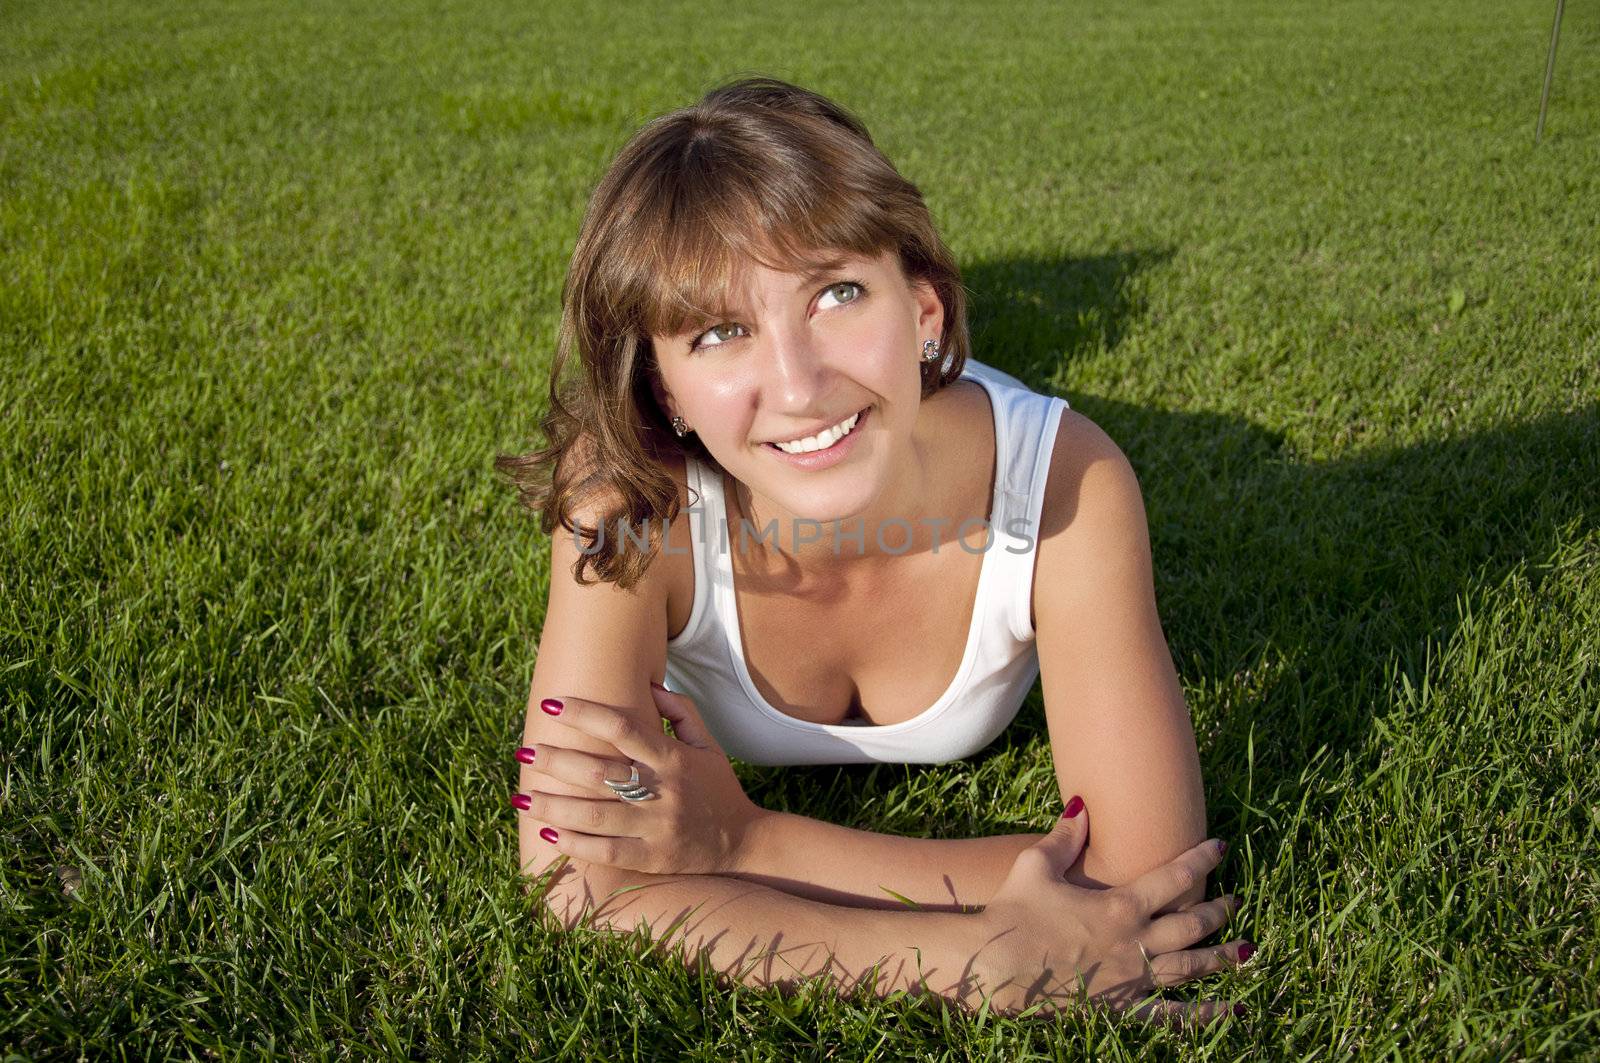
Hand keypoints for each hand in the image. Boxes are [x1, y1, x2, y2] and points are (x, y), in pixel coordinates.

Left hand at [511, 683, 765, 875]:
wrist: (743, 842)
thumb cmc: (718, 787)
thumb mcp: (708, 744)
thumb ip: (682, 712)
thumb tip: (651, 684)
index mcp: (673, 758)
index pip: (623, 728)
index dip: (585, 713)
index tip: (552, 703)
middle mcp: (662, 791)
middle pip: (600, 773)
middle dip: (558, 761)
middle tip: (525, 751)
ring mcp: (656, 828)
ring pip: (596, 815)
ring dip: (555, 805)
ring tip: (522, 797)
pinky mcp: (652, 858)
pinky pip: (606, 852)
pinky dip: (575, 843)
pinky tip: (548, 832)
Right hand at [958, 800, 1250, 1023]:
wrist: (995, 966)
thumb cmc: (1012, 913)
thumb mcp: (1036, 865)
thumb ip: (1066, 837)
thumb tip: (1081, 805)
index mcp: (1120, 904)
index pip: (1175, 876)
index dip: (1201, 859)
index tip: (1220, 847)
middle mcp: (1135, 941)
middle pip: (1192, 923)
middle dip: (1218, 910)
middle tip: (1236, 901)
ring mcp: (1131, 978)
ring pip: (1191, 967)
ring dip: (1223, 958)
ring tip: (1248, 952)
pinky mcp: (1120, 1006)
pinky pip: (1170, 1015)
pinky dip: (1203, 1015)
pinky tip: (1231, 1011)